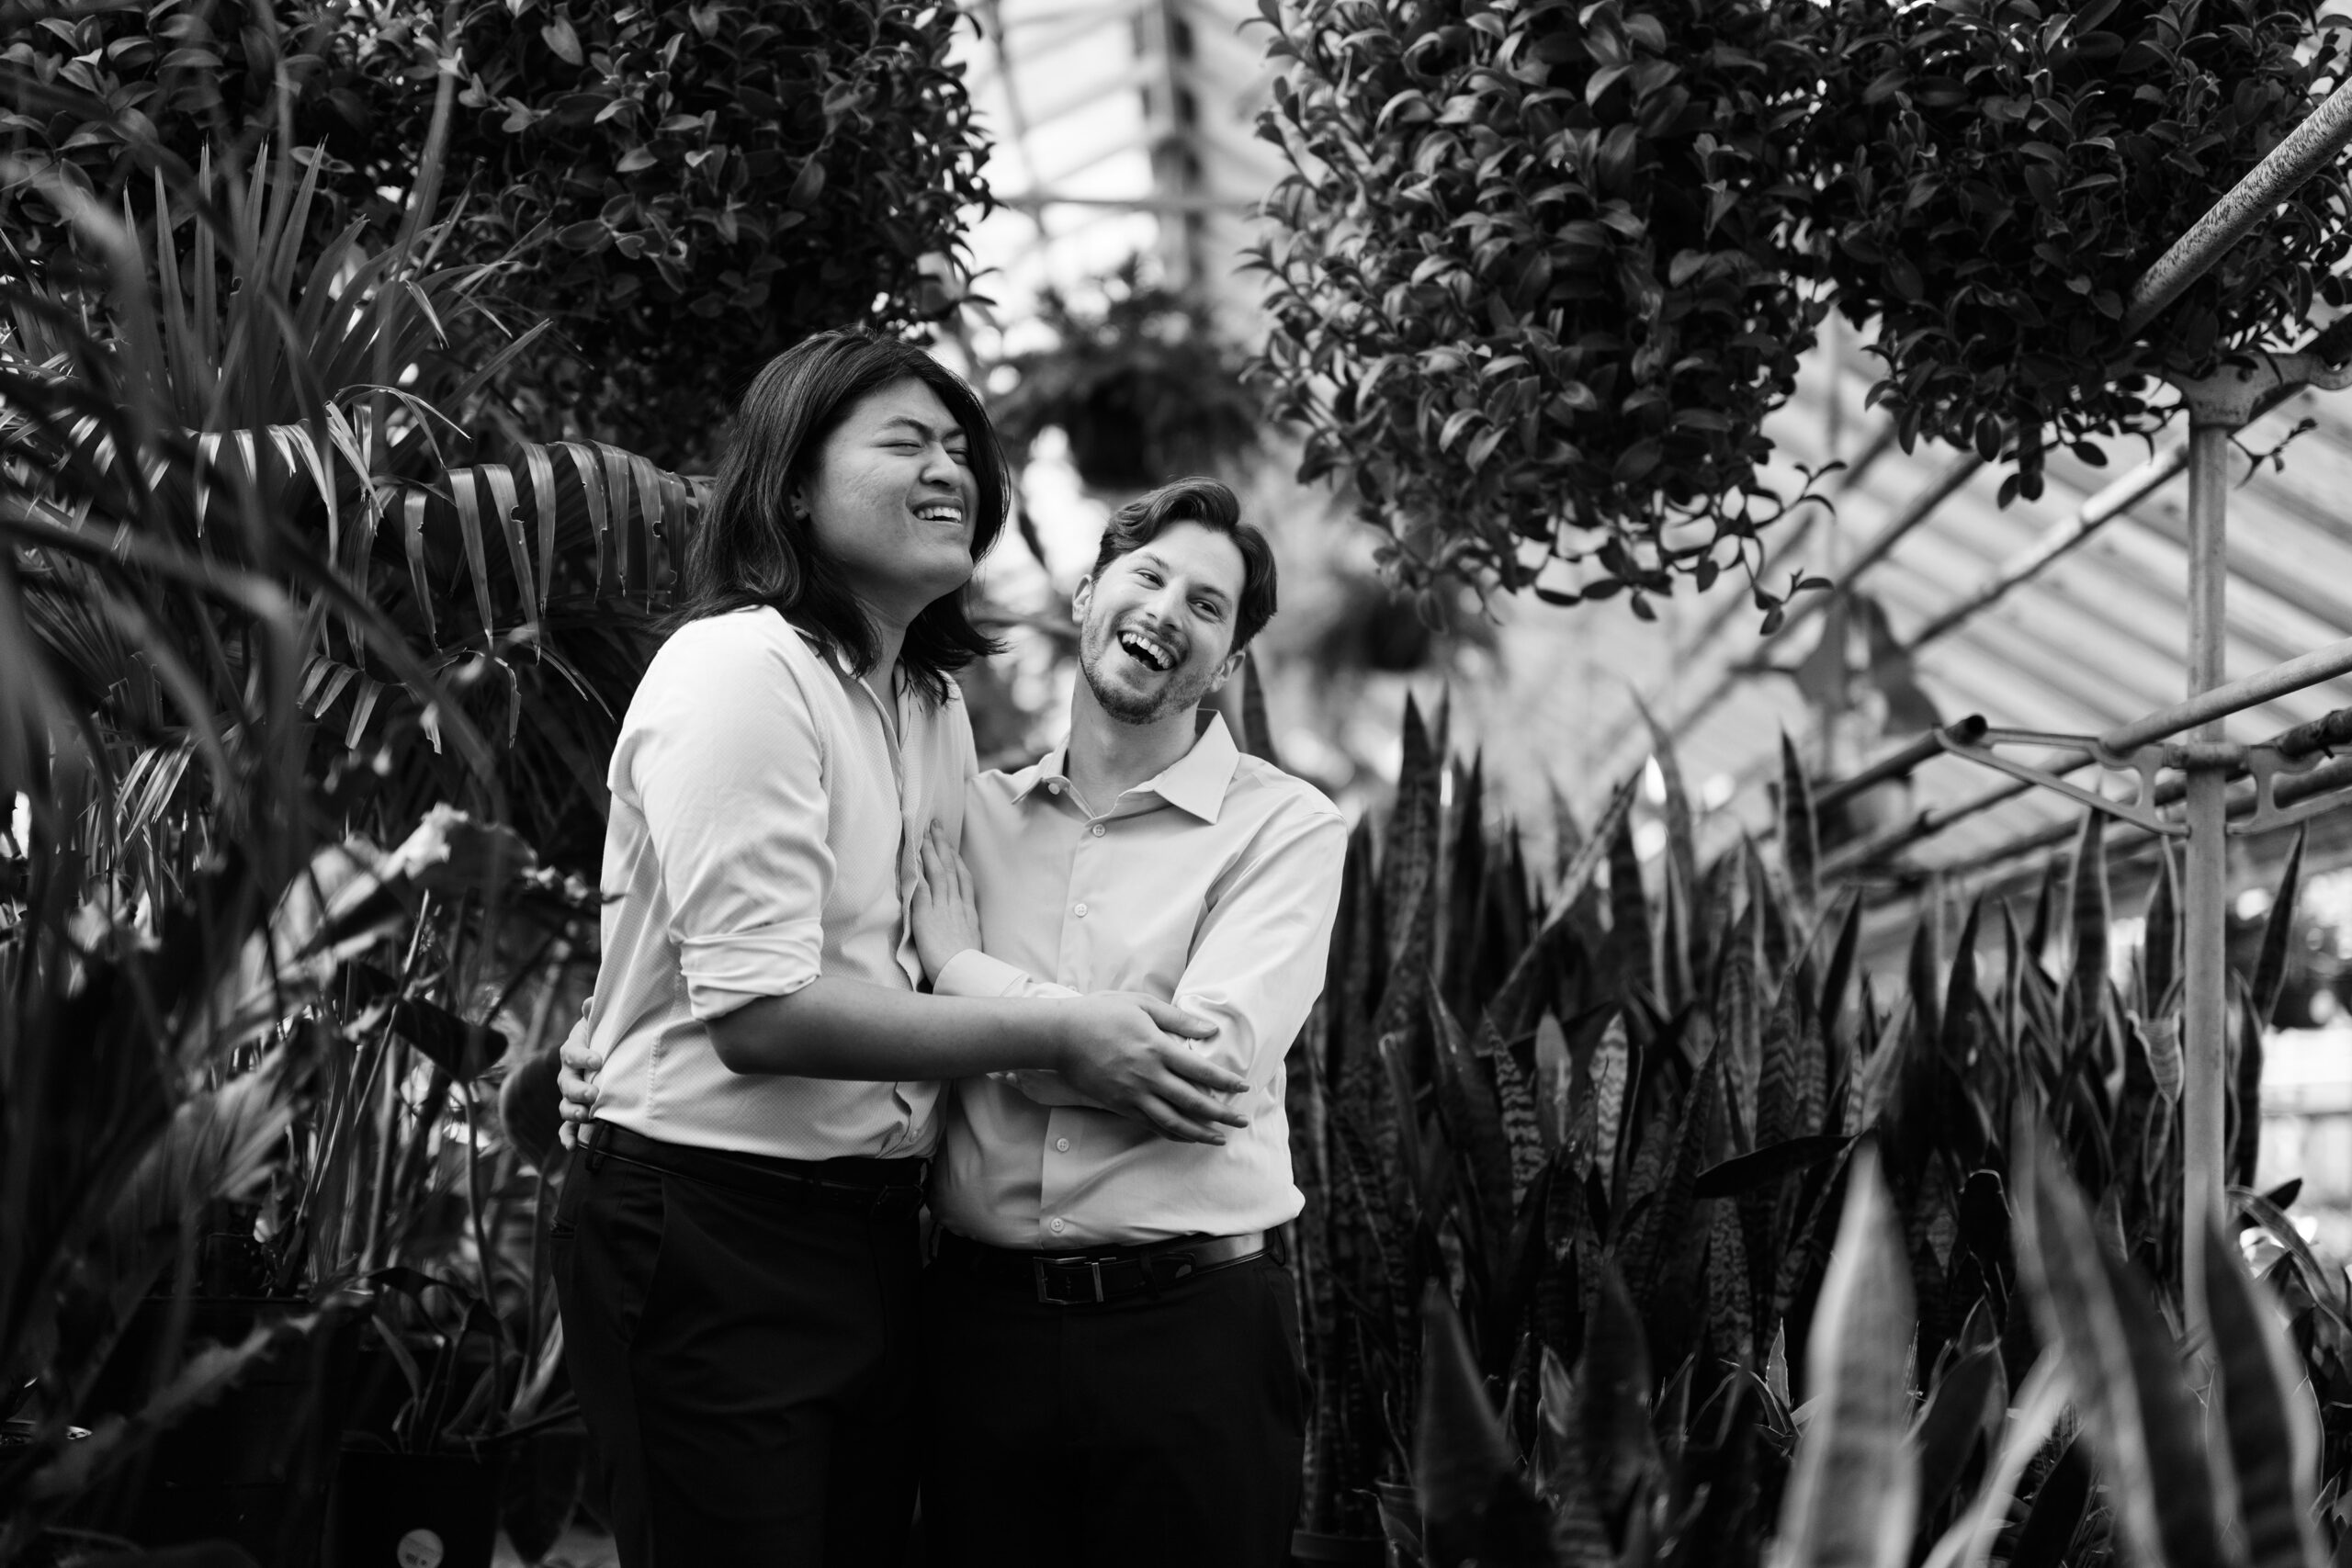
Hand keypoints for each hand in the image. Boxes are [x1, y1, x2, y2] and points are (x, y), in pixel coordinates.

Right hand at [555, 996, 601, 1149]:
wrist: (608, 1058)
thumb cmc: (606, 1039)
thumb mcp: (603, 1025)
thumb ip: (597, 1014)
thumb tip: (591, 1002)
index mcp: (573, 1050)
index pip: (572, 1052)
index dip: (583, 1056)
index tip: (599, 1061)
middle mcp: (568, 1074)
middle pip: (566, 1083)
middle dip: (578, 1090)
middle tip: (594, 1094)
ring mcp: (571, 1096)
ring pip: (565, 1106)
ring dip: (573, 1113)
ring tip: (586, 1117)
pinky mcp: (576, 1114)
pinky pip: (567, 1128)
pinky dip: (567, 1138)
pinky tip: (572, 1147)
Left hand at [911, 821, 982, 982]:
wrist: (963, 975)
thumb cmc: (966, 969)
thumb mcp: (972, 947)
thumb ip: (966, 933)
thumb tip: (962, 929)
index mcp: (969, 914)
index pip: (963, 880)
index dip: (956, 861)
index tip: (951, 847)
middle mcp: (957, 906)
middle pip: (950, 869)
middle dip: (943, 846)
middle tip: (936, 826)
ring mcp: (943, 909)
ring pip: (938, 873)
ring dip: (931, 851)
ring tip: (925, 833)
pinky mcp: (927, 916)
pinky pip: (923, 888)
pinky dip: (919, 871)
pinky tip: (914, 858)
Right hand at [1055, 992, 1245, 1144]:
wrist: (1060, 1036)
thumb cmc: (1101, 1013)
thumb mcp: (1141, 1005)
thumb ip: (1177, 1019)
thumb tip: (1211, 1030)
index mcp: (1156, 1048)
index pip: (1200, 1070)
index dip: (1225, 1081)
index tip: (1244, 1088)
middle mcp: (1147, 1076)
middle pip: (1192, 1101)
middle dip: (1221, 1114)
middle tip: (1242, 1121)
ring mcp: (1132, 1094)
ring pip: (1173, 1121)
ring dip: (1199, 1133)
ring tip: (1219, 1140)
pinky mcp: (1119, 1105)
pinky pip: (1151, 1124)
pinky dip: (1172, 1133)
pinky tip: (1186, 1137)